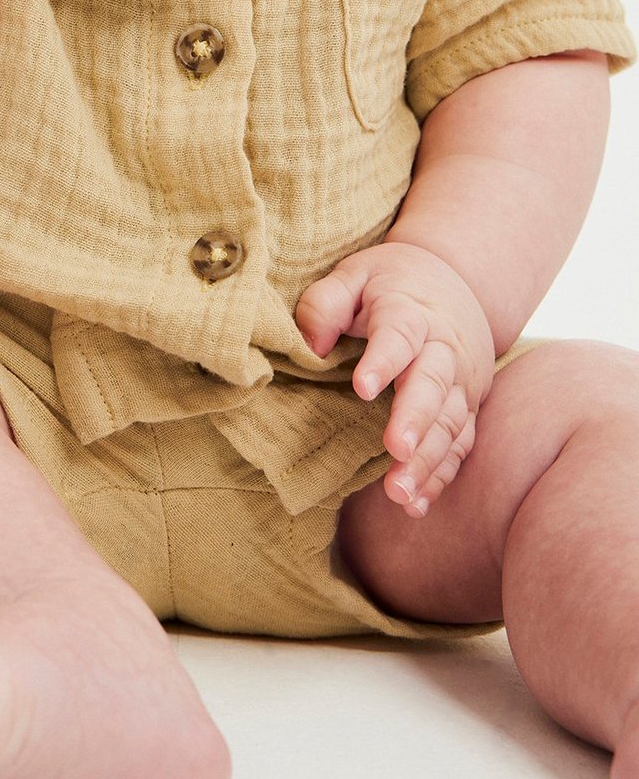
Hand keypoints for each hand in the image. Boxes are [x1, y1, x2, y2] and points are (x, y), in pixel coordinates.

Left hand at [294, 241, 495, 516]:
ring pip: (450, 423)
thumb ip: (325, 302)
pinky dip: (441, 476)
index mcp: (410, 311)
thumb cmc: (392, 281)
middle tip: (395, 450)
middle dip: (415, 420)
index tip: (362, 386)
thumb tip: (312, 345)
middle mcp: (443, 349)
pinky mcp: (466, 408)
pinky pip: (459, 445)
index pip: (399, 333)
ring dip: (427, 460)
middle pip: (432, 385)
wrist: (458, 280)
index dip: (383, 360)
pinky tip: (416, 505)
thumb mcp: (354, 273)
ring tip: (400, 493)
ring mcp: (460, 382)